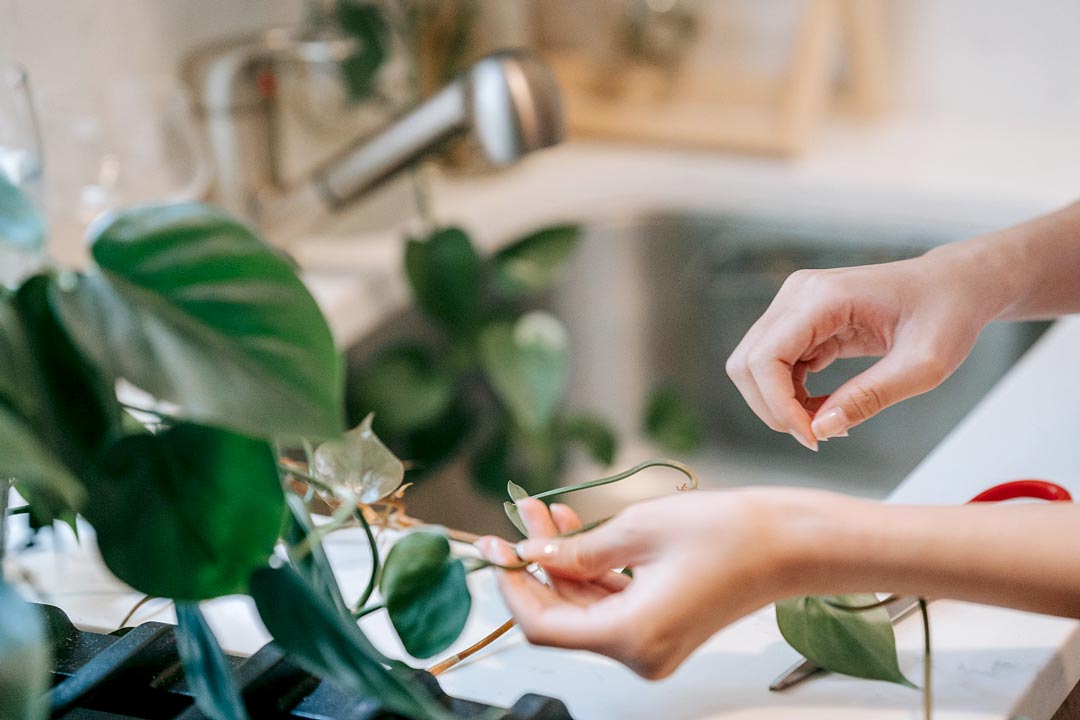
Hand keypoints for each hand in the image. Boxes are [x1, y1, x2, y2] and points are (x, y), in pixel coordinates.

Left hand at [476, 490, 810, 678]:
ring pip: (586, 607)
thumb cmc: (730, 533)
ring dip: (563, 562)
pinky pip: (612, 604)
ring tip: (547, 512)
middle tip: (522, 515)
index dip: (513, 586)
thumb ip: (575, 549)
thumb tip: (531, 554)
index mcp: (631, 637)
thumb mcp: (638, 529)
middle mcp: (639, 653)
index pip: (544, 625)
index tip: (495, 548)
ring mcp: (652, 645)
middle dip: (538, 564)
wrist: (791, 542)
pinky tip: (577, 530)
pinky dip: (591, 571)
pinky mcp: (663, 627)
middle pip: (564, 614)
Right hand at [724, 247, 1005, 448]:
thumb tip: (821, 430)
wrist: (955, 286)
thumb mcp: (924, 365)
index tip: (813, 438)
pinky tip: (827, 408)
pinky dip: (791, 396)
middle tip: (818, 435)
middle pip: (747, 363)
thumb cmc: (946, 315)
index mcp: (823, 297)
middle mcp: (797, 295)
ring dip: (780, 404)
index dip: (778, 405)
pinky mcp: (800, 321)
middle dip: (773, 408)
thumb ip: (871, 397)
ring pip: (754, 367)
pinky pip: (774, 366)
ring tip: (829, 421)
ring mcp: (794, 306)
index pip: (766, 358)